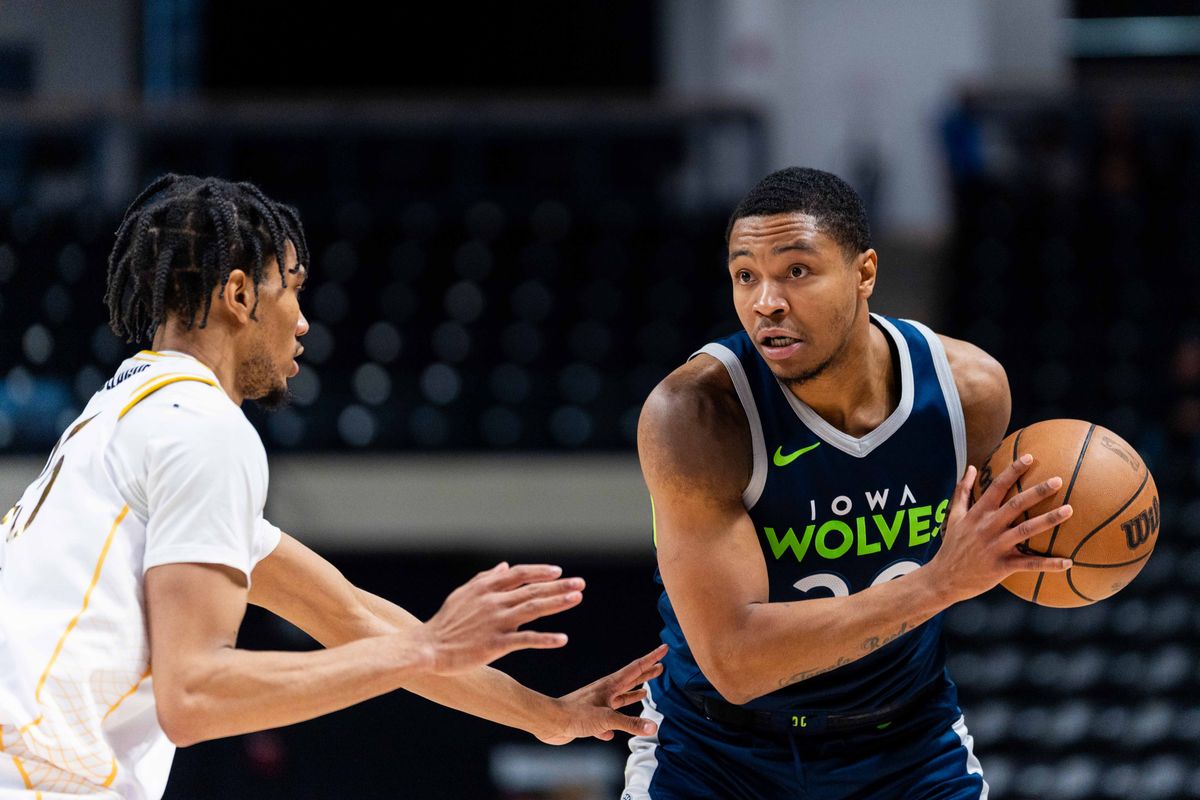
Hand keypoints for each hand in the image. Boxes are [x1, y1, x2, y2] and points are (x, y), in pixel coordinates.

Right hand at [423, 562, 584, 674]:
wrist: (428, 647)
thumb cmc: (445, 622)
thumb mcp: (463, 594)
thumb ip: (485, 579)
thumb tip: (504, 566)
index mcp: (485, 588)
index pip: (519, 574)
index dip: (540, 572)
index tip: (558, 572)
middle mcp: (493, 601)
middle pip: (532, 589)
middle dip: (558, 586)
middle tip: (580, 583)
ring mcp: (495, 622)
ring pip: (532, 608)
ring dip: (557, 603)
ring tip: (577, 598)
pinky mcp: (495, 644)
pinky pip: (525, 640)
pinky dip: (545, 639)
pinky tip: (562, 639)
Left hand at [534, 644, 667, 744]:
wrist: (550, 721)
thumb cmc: (575, 715)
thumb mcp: (607, 719)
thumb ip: (630, 723)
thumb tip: (653, 727)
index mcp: (611, 686)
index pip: (636, 668)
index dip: (652, 659)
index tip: (664, 649)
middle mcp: (605, 692)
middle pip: (630, 680)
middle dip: (646, 674)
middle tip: (660, 667)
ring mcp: (598, 704)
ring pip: (620, 698)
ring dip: (633, 694)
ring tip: (645, 691)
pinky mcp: (589, 718)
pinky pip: (606, 720)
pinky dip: (613, 724)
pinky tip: (613, 732)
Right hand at [928, 455, 1072, 604]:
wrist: (944, 578)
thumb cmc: (952, 545)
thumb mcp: (954, 516)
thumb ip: (962, 491)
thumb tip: (972, 468)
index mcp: (977, 513)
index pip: (997, 487)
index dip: (1012, 471)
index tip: (1029, 457)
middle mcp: (987, 527)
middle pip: (1015, 505)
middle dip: (1037, 492)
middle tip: (1058, 480)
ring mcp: (995, 547)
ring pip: (1025, 531)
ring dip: (1048, 520)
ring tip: (1069, 510)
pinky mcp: (1002, 566)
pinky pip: (1028, 564)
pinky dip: (1049, 564)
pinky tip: (1068, 562)